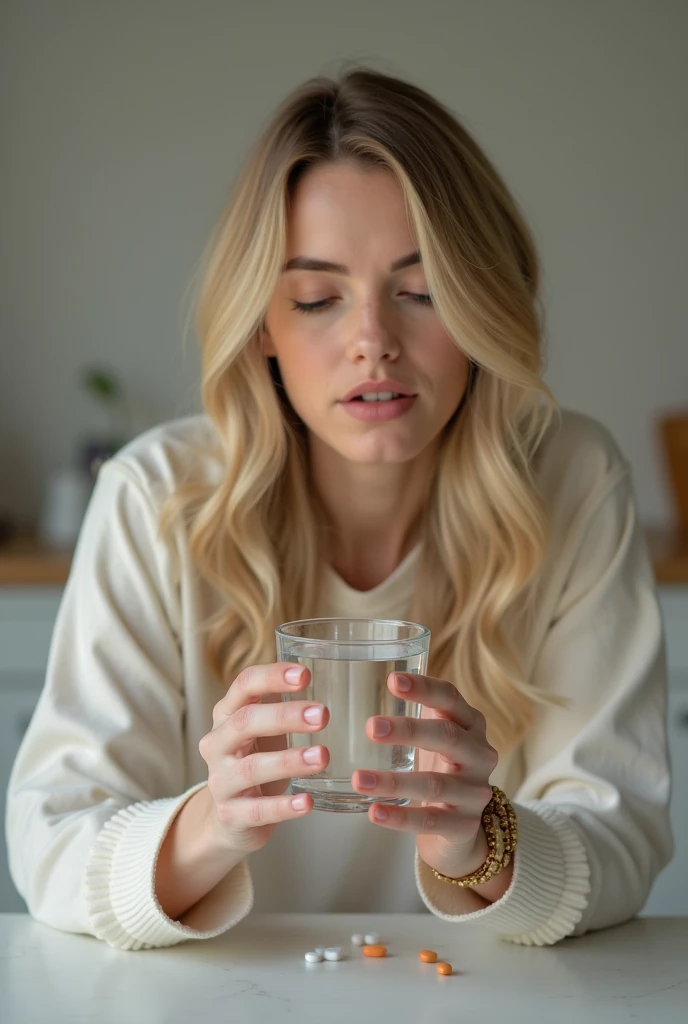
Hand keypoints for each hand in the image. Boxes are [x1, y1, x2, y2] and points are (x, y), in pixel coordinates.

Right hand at [198, 663, 329, 854]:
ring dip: (289, 761)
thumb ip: (281, 703)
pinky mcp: (231, 815)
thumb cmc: (255, 759)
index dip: (272, 677)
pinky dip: (284, 806)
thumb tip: (323, 671)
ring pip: (252, 767)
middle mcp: (217, 743)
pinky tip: (307, 802)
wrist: (229, 817)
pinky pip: (257, 810)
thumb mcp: (263, 729)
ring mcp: (220, 780)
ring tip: (322, 756)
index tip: (305, 674)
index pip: (244, 685)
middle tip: (323, 714)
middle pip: (246, 722)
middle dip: (285, 716)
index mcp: (227, 714)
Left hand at [351, 672, 497, 879]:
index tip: (392, 680)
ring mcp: (475, 792)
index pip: (450, 698)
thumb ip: (411, 712)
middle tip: (370, 727)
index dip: (424, 687)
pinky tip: (374, 812)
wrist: (463, 825)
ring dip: (394, 781)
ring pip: (435, 784)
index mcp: (470, 724)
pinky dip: (401, 817)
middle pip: (447, 737)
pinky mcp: (465, 826)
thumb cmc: (440, 767)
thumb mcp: (434, 736)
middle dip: (409, 730)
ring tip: (359, 778)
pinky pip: (431, 821)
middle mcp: (480, 754)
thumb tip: (357, 679)